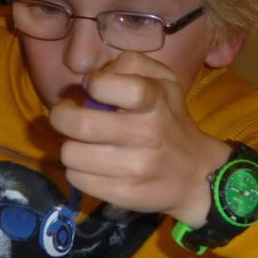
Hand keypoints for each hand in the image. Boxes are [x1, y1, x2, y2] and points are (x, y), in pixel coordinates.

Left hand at [48, 51, 230, 223]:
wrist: (195, 174)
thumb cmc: (170, 119)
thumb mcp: (163, 81)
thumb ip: (130, 64)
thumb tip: (94, 76)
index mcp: (153, 102)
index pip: (107, 85)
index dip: (92, 83)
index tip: (92, 87)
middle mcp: (144, 135)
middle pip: (79, 124)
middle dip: (62, 116)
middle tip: (66, 116)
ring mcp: (132, 168)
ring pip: (71, 155)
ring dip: (70, 146)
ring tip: (82, 143)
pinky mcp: (121, 193)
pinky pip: (76, 178)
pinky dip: (78, 169)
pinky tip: (92, 164)